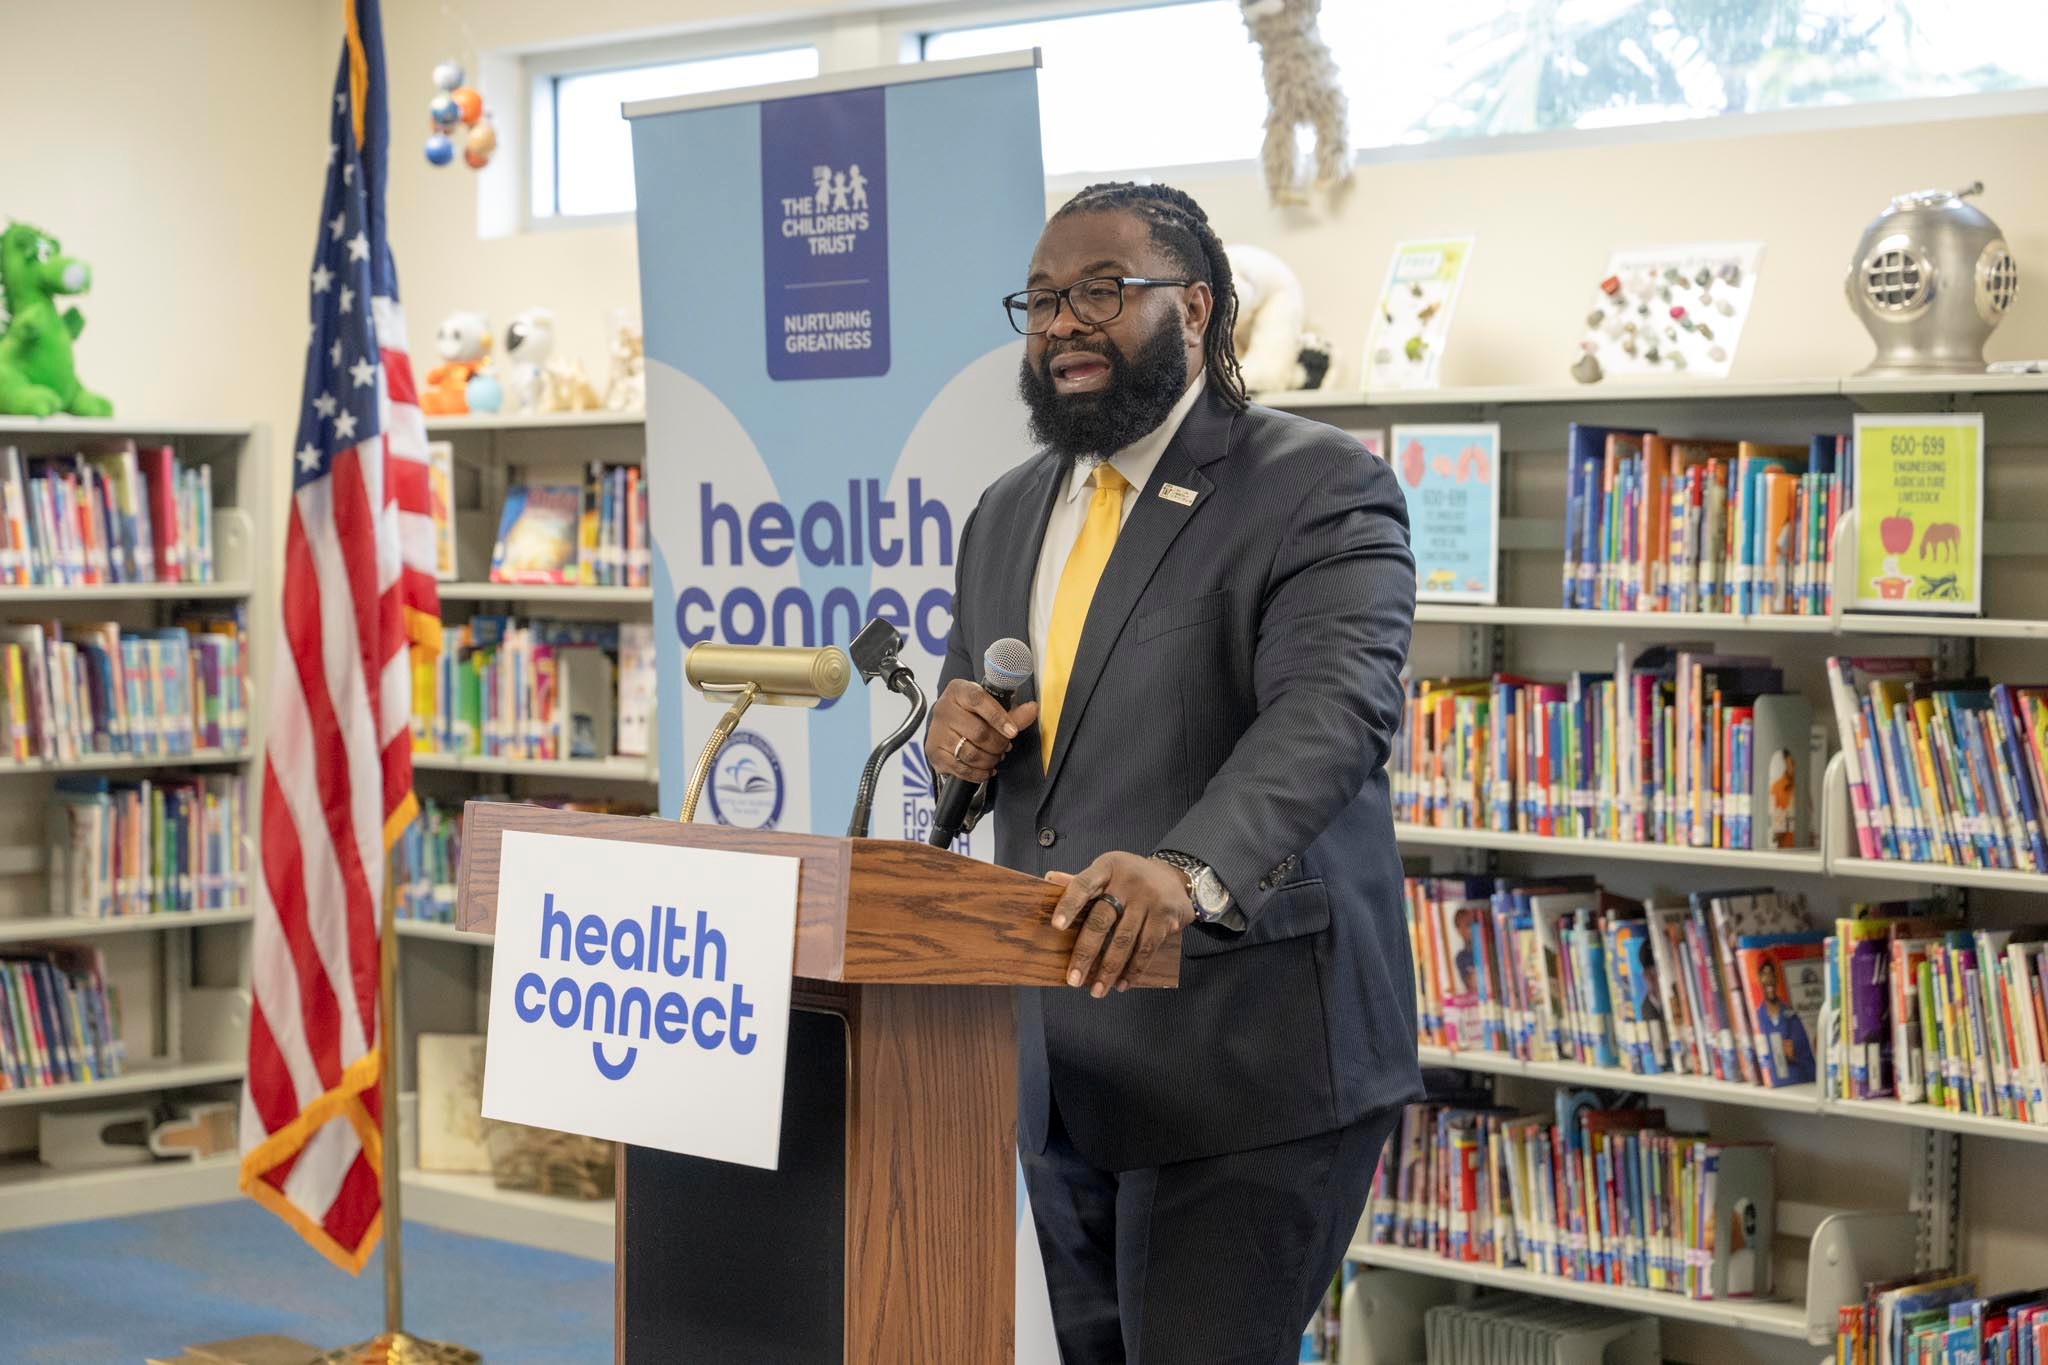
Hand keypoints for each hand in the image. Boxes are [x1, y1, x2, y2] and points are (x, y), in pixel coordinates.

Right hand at [927, 678, 1037, 783]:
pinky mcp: (934, 753)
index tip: (1013, 732)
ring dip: (990, 760)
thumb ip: (1013, 712)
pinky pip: (961, 769)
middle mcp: (943, 709)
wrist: (947, 724)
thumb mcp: (991, 707)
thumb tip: (1033, 709)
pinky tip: (987, 769)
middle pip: (978, 732)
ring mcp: (936, 732)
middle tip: (1006, 747)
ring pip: (970, 753)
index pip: (978, 701)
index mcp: (958, 691)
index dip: (998, 717)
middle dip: (998, 744)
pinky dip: (979, 773)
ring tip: (996, 757)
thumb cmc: (973, 713)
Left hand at [1048, 852, 1193, 997]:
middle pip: (1101, 920)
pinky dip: (1133, 969)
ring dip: (1109, 969)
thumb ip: (1082, 882)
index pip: (1083, 885)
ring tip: (1097, 990)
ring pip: (1124, 940)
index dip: (1069, 905)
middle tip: (1073, 979)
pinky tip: (1123, 983)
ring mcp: (1149, 899)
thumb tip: (1049, 880)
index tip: (1056, 927)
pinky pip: (1146, 948)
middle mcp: (1128, 881)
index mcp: (1107, 868)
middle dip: (1086, 953)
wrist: (1174, 876)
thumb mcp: (1107, 871)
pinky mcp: (1165, 916)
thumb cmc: (1130, 877)